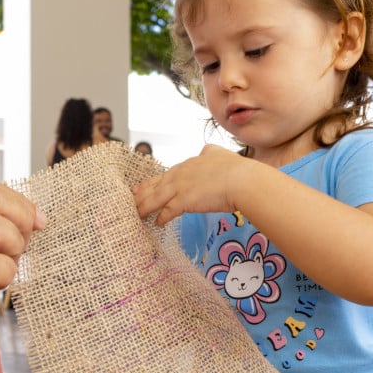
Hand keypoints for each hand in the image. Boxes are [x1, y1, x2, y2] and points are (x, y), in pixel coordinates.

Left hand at [133, 144, 248, 225]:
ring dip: (145, 207)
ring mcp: (181, 187)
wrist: (242, 180)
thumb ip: (210, 152)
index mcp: (188, 164)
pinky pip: (168, 211)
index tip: (140, 187)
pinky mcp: (184, 201)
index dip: (152, 182)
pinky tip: (157, 223)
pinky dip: (162, 218)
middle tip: (130, 201)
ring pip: (156, 198)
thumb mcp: (220, 153)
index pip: (165, 175)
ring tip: (136, 215)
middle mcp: (180, 174)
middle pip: (155, 186)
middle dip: (142, 194)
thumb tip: (206, 149)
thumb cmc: (236, 169)